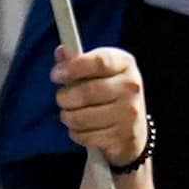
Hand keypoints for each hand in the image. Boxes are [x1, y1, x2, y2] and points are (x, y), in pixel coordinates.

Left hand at [50, 45, 147, 168]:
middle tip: (61, 99)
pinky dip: (76, 133)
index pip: (98, 62)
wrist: (132, 127)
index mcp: (124, 63)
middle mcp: (131, 86)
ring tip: (69, 114)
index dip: (73, 68)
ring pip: (82, 117)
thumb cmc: (108, 92)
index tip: (55, 75)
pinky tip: (81, 129)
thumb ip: (77, 61)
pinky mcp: (123, 136)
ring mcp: (129, 113)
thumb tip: (61, 52)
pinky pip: (85, 136)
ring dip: (68, 117)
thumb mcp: (97, 72)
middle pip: (86, 92)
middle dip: (65, 97)